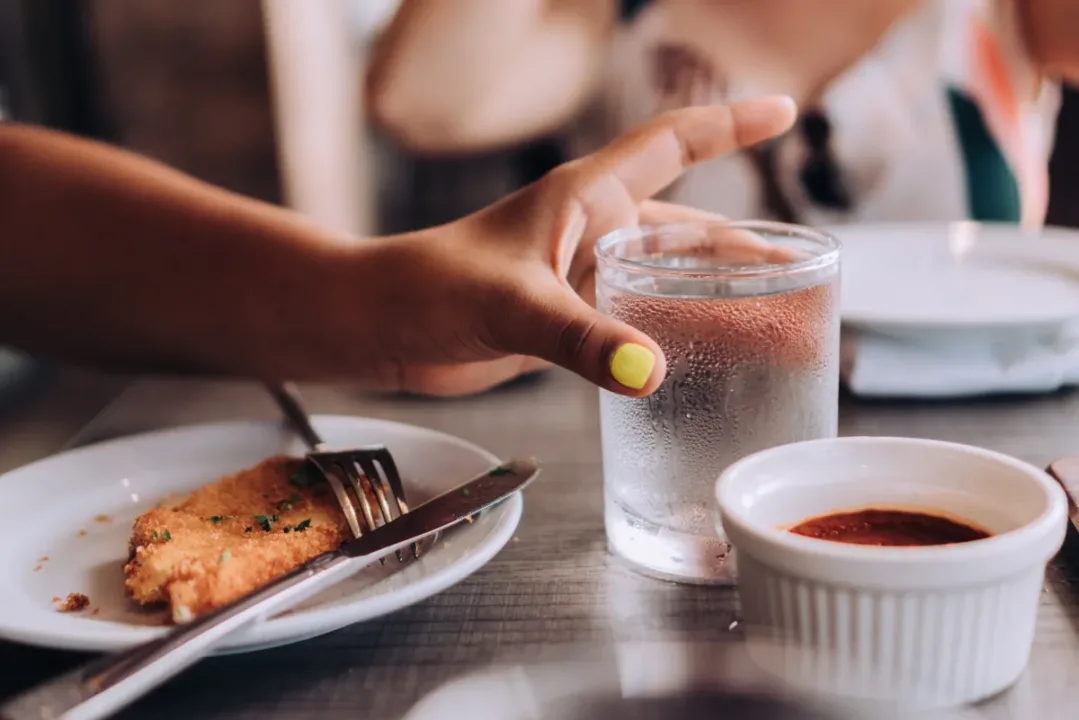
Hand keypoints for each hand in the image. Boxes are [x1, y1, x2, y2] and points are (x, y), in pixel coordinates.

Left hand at [355, 96, 797, 396]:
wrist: (381, 326)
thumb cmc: (428, 286)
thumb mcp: (510, 304)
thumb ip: (577, 337)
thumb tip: (649, 373)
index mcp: (584, 199)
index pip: (671, 145)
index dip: (729, 125)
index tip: (785, 110)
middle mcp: (593, 232)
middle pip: (691, 231)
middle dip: (750, 254)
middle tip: (808, 282)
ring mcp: (584, 278)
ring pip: (673, 282)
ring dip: (722, 303)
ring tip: (782, 332)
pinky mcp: (571, 321)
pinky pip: (643, 322)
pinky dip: (680, 338)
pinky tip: (710, 361)